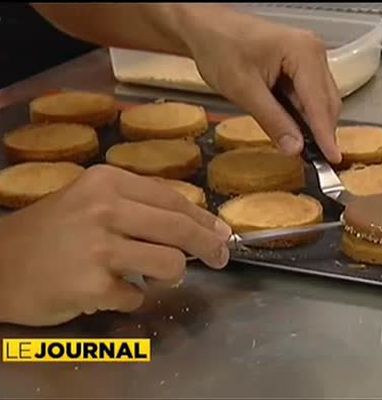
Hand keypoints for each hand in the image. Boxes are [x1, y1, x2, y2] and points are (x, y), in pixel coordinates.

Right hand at [0, 165, 231, 325]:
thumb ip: (138, 207)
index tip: (222, 232)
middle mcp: (104, 209)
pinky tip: (112, 291)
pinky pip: (137, 296)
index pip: (172, 199)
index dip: (204, 219)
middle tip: (220, 258)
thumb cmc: (50, 232)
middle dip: (209, 246)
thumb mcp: (90, 201)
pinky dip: (132, 298)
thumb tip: (197, 223)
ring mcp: (97, 247)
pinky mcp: (91, 285)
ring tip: (153, 276)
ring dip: (170, 275)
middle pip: (179, 229)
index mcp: (107, 182)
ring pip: (170, 263)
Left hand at [182, 5, 342, 162]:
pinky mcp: (301, 64)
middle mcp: (313, 51)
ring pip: (320, 100)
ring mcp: (309, 56)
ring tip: (305, 149)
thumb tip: (296, 148)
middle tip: (317, 161)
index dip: (326, 135)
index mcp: (303, 52)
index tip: (332, 159)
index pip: (319, 103)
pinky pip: (309, 95)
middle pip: (326, 102)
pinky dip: (304, 114)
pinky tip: (296, 129)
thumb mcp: (245, 90)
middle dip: (322, 132)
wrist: (205, 28)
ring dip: (313, 124)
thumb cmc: (220, 48)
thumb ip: (274, 120)